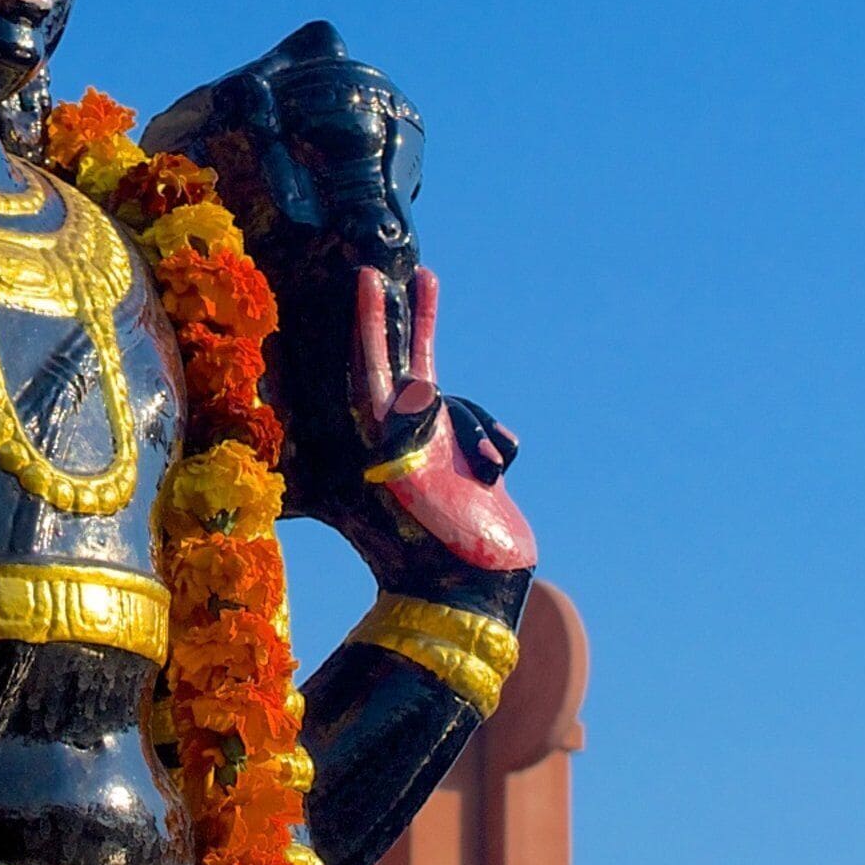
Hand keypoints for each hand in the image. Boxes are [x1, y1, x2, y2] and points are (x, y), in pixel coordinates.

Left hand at [339, 263, 536, 572]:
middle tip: (410, 274)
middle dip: (411, 321)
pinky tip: (498, 477)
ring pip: (463, 405)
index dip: (368, 321)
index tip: (366, 279)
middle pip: (408, 364)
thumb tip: (414, 385)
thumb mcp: (403, 484)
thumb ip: (405, 431)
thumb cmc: (428, 547)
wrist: (468, 591)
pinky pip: (488, 429)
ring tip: (487, 475)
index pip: (369, 365)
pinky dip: (497, 445)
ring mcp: (437, 448)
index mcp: (376, 438)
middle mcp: (402, 436)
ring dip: (479, 431)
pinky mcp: (470, 463)